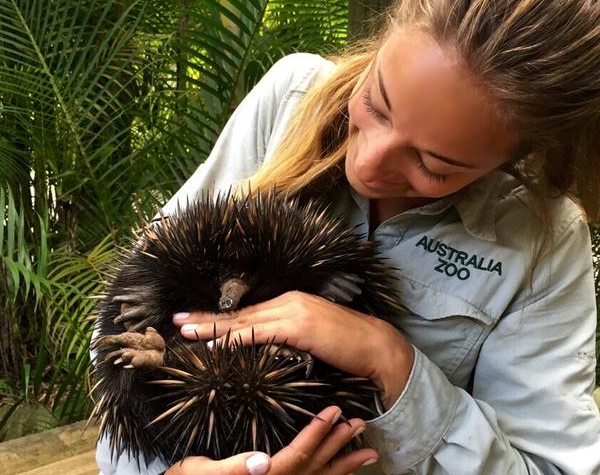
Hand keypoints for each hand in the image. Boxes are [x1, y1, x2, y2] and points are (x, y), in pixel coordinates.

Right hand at [164, 406, 378, 474]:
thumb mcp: (201, 472)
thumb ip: (233, 469)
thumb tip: (263, 462)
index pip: (298, 456)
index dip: (317, 434)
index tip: (334, 411)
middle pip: (316, 468)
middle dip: (340, 446)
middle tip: (360, 424)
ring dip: (346, 465)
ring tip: (370, 453)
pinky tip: (345, 469)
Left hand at [174, 291, 413, 407]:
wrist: (375, 344)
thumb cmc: (346, 344)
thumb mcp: (312, 335)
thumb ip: (287, 335)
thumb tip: (265, 344)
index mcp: (290, 301)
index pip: (248, 311)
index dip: (219, 316)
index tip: (194, 319)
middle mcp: (288, 301)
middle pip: (240, 312)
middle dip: (206, 318)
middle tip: (177, 321)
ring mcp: (293, 311)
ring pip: (244, 321)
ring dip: (212, 327)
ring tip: (186, 330)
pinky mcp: (298, 325)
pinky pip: (259, 333)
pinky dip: (235, 338)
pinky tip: (217, 345)